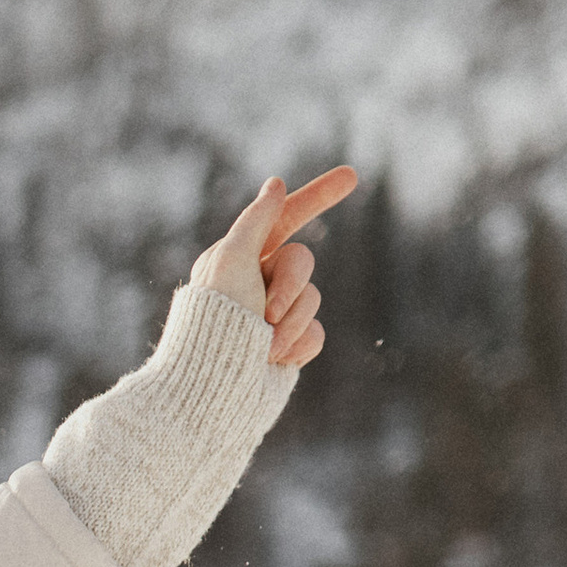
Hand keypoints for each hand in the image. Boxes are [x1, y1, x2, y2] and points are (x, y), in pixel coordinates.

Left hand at [191, 168, 357, 368]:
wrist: (214, 389)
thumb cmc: (215, 321)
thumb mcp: (231, 260)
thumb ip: (256, 221)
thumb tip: (275, 185)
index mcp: (238, 259)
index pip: (284, 219)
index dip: (317, 197)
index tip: (352, 176)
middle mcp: (257, 284)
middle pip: (302, 262)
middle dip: (291, 284)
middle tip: (266, 311)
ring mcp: (275, 317)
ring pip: (312, 300)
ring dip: (291, 322)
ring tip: (264, 344)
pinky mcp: (288, 347)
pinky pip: (316, 334)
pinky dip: (298, 346)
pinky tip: (273, 360)